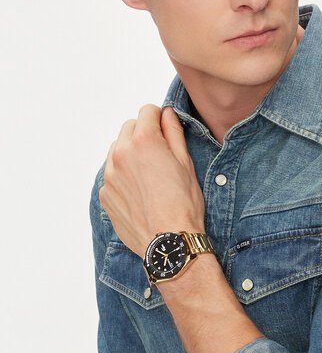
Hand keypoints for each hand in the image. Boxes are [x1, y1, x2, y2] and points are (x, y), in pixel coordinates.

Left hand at [99, 105, 205, 257]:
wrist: (168, 242)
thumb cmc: (183, 204)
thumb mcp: (185, 162)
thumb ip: (173, 132)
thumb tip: (166, 114)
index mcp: (144, 141)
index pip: (147, 111)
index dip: (160, 118)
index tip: (166, 130)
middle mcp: (121, 154)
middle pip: (129, 128)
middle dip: (144, 134)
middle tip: (160, 154)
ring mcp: (109, 175)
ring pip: (118, 150)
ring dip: (131, 154)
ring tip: (150, 175)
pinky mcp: (105, 194)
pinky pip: (112, 175)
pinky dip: (123, 177)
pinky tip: (141, 192)